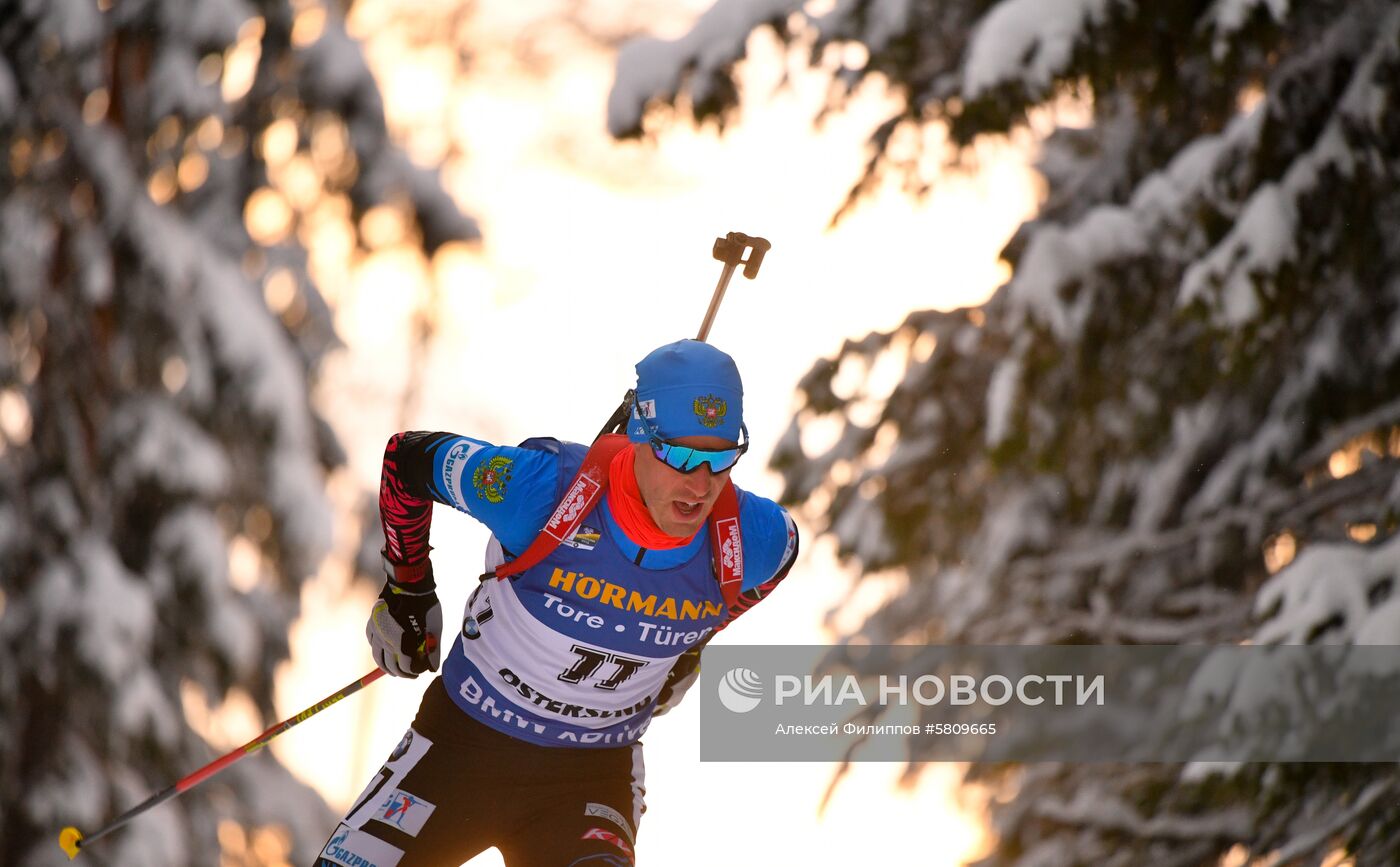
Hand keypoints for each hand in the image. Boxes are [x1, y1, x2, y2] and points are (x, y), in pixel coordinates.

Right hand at [366, 554, 442, 677]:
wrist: (410, 585)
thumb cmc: (427, 606)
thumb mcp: (435, 629)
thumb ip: (434, 650)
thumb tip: (433, 668)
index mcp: (402, 645)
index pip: (405, 668)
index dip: (413, 672)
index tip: (419, 672)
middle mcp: (387, 641)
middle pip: (390, 666)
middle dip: (400, 673)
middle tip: (409, 673)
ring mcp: (378, 632)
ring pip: (377, 657)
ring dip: (386, 665)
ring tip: (394, 668)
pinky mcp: (373, 623)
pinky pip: (372, 641)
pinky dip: (378, 648)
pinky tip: (385, 649)